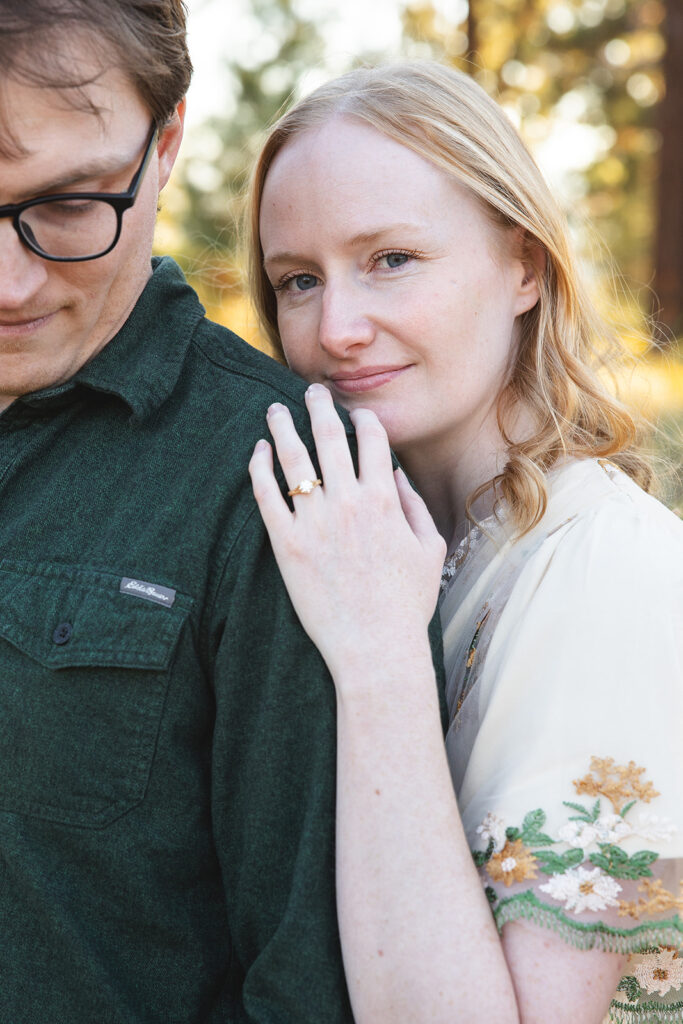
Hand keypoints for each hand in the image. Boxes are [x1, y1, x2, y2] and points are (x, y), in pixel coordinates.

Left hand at [248, 383, 445, 681]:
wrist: (376, 648)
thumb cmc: (407, 604)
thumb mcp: (428, 550)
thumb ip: (414, 505)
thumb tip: (395, 474)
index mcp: (385, 500)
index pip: (371, 440)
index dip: (362, 419)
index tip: (354, 412)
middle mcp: (348, 502)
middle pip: (328, 438)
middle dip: (318, 407)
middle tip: (310, 391)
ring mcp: (314, 522)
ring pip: (293, 460)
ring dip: (282, 428)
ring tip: (274, 411)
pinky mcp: (287, 545)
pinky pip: (267, 496)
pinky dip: (260, 468)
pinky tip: (257, 452)